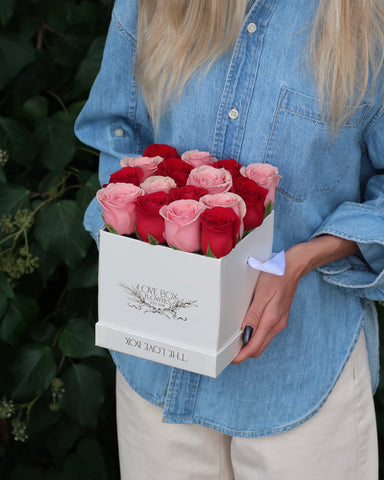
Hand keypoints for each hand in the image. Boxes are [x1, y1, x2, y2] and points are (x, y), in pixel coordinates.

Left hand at [232, 235, 358, 363]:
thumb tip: (245, 334)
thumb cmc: (276, 277)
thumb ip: (253, 315)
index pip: (255, 346)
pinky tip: (248, 330)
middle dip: (245, 353)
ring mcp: (279, 322)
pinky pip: (266, 333)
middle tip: (230, 351)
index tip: (232, 358)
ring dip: (250, 345)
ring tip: (236, 342)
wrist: (293, 268)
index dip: (242, 355)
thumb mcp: (261, 294)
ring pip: (263, 341)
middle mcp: (277, 325)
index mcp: (272, 320)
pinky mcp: (279, 318)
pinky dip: (256, 336)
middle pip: (259, 348)